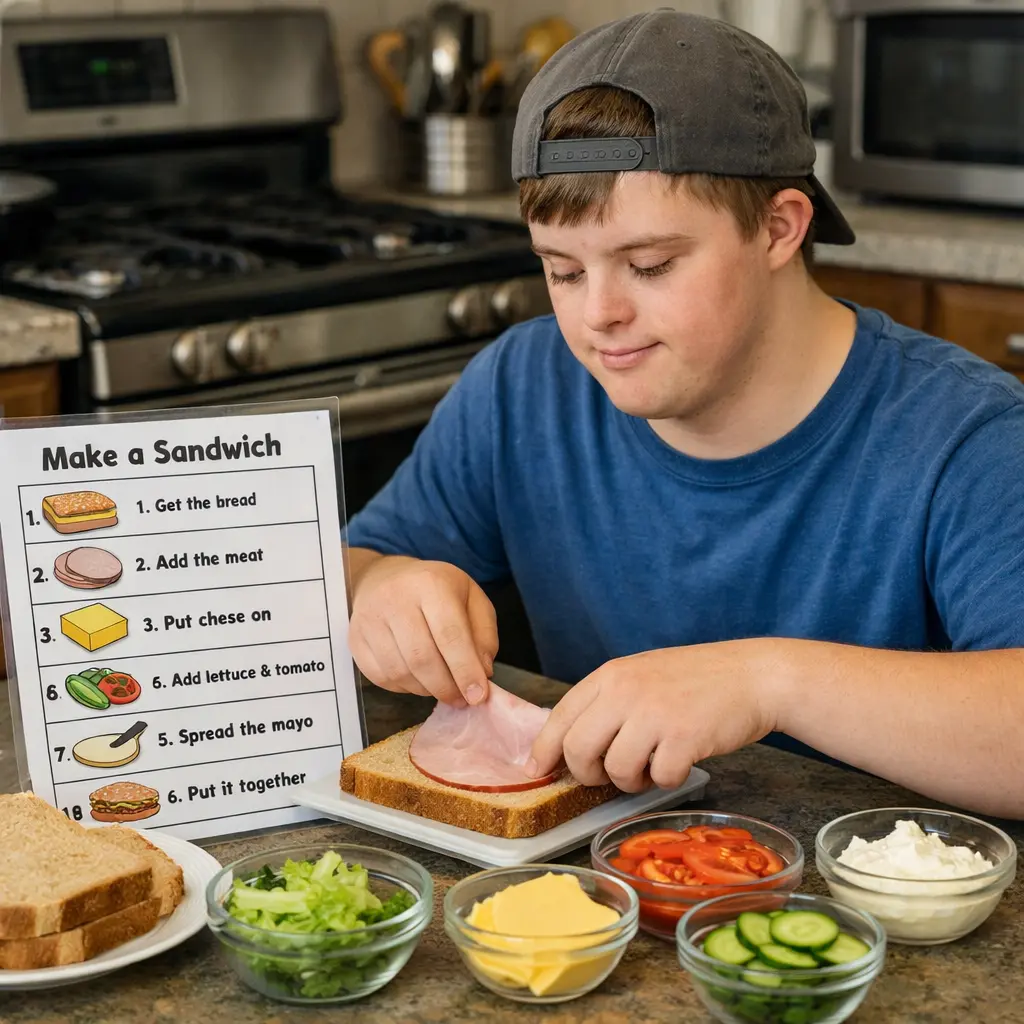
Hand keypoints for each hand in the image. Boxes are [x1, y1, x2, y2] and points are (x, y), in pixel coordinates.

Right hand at [348, 555, 497, 706]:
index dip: (465, 670)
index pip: (450, 635)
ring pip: (401, 672)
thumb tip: (482, 673)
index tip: (478, 696)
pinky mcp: (355, 639)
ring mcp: (370, 619)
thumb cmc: (436, 591)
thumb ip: (483, 635)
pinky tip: (418, 681)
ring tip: (442, 688)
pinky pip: (382, 678)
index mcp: (431, 584)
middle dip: (446, 687)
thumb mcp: (472, 599)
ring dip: (426, 690)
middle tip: (461, 699)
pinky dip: (405, 688)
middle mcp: (395, 598)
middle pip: (422, 658)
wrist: (386, 577)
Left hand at [528, 640, 783, 791]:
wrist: (754, 676)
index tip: (537, 770)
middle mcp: (625, 691)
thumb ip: (608, 702)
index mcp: (611, 675)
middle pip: (578, 749)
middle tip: (608, 776)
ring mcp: (653, 713)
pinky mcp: (682, 738)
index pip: (559, 716)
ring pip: (615, 770)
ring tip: (651, 766)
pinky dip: (666, 779)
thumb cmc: (698, 680)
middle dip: (588, 774)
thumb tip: (571, 743)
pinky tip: (679, 762)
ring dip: (631, 780)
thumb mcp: (643, 675)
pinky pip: (657, 779)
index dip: (544, 750)